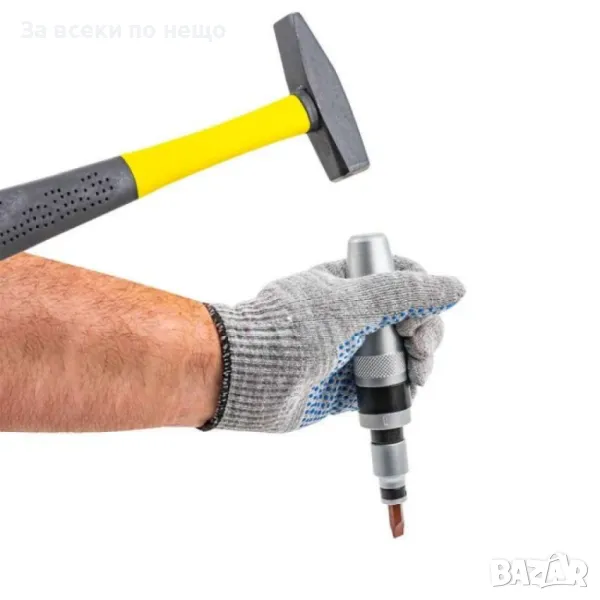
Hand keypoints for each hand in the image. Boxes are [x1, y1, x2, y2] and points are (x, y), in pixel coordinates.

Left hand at [203, 256, 464, 432]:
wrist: (249, 377)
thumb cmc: (292, 330)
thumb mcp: (352, 301)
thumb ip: (404, 293)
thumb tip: (455, 286)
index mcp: (350, 284)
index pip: (402, 282)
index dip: (422, 298)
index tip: (416, 319)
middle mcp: (353, 317)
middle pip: (410, 321)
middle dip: (425, 337)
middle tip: (420, 353)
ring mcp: (351, 352)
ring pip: (403, 356)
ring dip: (418, 366)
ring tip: (415, 379)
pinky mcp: (347, 387)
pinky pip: (387, 387)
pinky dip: (400, 392)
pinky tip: (404, 395)